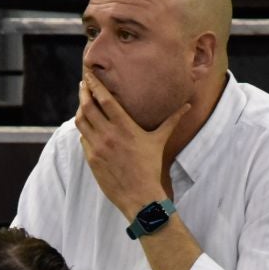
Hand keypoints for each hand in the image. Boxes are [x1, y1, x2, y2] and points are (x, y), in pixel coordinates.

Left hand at [74, 71, 188, 216]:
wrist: (139, 195)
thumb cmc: (151, 167)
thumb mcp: (160, 141)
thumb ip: (172, 121)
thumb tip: (188, 106)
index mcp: (124, 126)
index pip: (104, 99)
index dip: (95, 85)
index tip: (89, 75)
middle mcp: (108, 134)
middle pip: (88, 107)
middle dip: (84, 93)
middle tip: (84, 85)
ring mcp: (97, 147)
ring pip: (81, 122)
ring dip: (80, 109)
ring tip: (83, 103)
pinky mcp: (91, 159)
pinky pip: (83, 138)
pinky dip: (83, 129)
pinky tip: (87, 126)